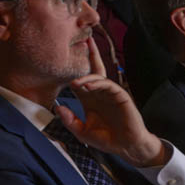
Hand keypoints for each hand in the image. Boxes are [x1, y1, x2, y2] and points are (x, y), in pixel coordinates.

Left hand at [56, 40, 169, 168]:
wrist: (127, 146)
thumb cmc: (107, 139)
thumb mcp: (82, 132)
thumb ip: (70, 121)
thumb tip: (58, 107)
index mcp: (89, 98)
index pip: (80, 79)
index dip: (72, 68)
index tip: (62, 56)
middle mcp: (99, 92)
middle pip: (93, 69)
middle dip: (90, 53)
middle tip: (84, 38)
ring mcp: (110, 93)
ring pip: (99, 77)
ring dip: (87, 76)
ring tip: (76, 82)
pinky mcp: (121, 96)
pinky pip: (108, 86)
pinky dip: (98, 84)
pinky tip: (87, 86)